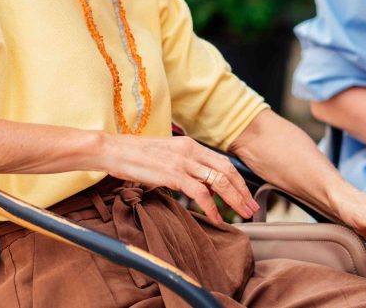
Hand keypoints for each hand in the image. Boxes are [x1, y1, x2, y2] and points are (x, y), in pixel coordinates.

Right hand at [97, 134, 258, 223]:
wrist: (113, 150)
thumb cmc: (136, 156)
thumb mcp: (167, 157)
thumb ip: (187, 167)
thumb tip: (205, 185)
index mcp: (191, 145)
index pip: (224, 163)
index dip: (238, 180)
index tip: (246, 195)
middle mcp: (191, 151)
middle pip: (227, 171)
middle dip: (242, 192)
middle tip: (252, 208)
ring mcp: (183, 162)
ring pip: (219, 181)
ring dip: (234, 200)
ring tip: (243, 215)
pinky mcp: (173, 174)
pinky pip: (200, 193)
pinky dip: (212, 207)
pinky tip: (217, 218)